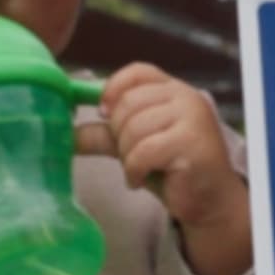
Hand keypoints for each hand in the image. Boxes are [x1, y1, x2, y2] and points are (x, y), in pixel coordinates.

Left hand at [77, 64, 249, 274]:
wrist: (209, 202)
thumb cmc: (173, 171)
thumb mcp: (133, 146)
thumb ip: (103, 135)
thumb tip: (66, 132)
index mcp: (174, 90)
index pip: (137, 72)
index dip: (113, 89)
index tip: (103, 113)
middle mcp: (186, 98)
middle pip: (129, 103)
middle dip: (118, 134)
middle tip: (128, 155)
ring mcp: (192, 119)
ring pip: (134, 128)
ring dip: (126, 156)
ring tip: (137, 170)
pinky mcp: (192, 144)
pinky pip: (144, 151)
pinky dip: (134, 170)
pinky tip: (139, 180)